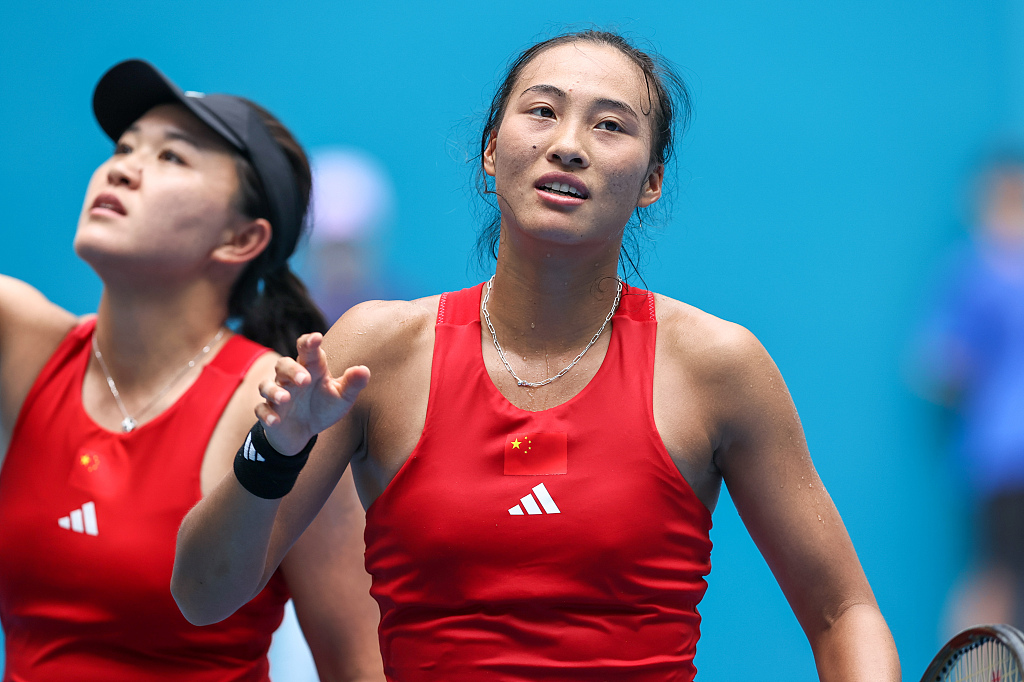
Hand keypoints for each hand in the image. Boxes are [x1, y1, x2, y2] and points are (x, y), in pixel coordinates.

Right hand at [256, 333, 369, 454]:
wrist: (304, 432)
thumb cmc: (324, 407)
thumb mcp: (342, 398)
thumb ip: (353, 384)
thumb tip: (364, 370)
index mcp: (311, 369)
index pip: (307, 350)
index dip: (309, 342)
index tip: (316, 337)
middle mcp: (290, 378)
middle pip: (283, 364)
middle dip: (292, 370)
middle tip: (305, 380)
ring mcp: (277, 395)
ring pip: (266, 385)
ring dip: (274, 390)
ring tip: (286, 398)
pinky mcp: (269, 412)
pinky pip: (261, 410)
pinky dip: (267, 414)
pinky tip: (275, 421)